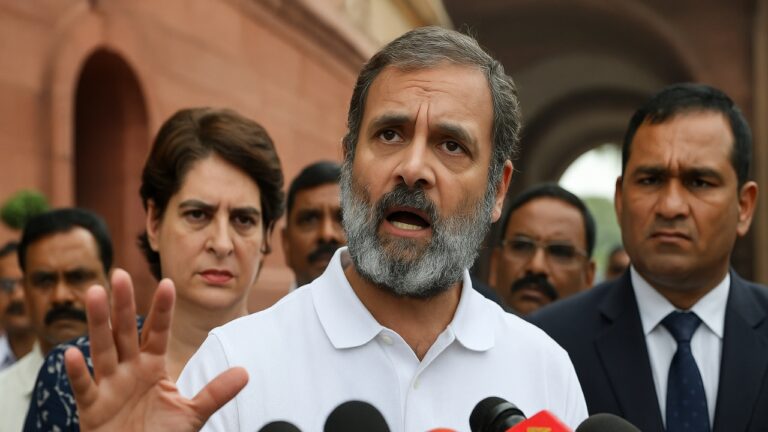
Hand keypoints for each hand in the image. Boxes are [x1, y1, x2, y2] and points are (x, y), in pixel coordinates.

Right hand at [65, 269, 247, 431]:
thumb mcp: (191, 414)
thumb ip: (215, 392)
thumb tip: (245, 373)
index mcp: (151, 366)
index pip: (158, 332)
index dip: (162, 310)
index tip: (167, 284)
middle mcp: (128, 370)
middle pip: (125, 332)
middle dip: (123, 304)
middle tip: (120, 274)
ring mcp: (108, 386)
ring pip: (102, 349)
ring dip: (98, 323)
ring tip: (95, 293)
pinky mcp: (92, 408)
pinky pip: (84, 387)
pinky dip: (76, 372)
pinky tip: (70, 352)